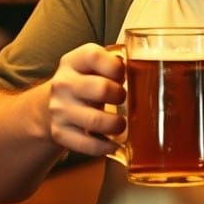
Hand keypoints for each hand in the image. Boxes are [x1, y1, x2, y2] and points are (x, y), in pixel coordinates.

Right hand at [43, 43, 125, 157]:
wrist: (55, 104)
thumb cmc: (86, 83)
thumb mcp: (94, 66)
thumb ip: (114, 63)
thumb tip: (148, 69)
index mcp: (74, 61)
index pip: (94, 56)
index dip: (115, 66)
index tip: (122, 75)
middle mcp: (63, 83)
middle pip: (101, 89)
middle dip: (120, 96)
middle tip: (123, 100)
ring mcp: (59, 109)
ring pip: (95, 120)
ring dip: (115, 124)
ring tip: (120, 124)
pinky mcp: (59, 132)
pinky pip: (87, 144)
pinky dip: (105, 147)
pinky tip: (112, 143)